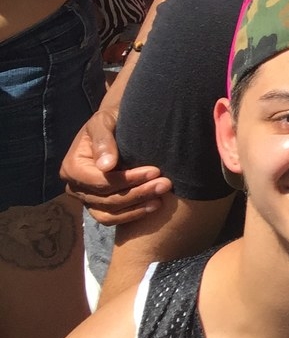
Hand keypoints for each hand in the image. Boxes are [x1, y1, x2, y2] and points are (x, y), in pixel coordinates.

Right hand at [59, 107, 171, 224]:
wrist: (117, 125)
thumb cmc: (111, 120)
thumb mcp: (104, 121)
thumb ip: (104, 140)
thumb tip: (106, 166)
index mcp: (72, 167)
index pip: (100, 181)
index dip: (127, 179)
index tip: (155, 171)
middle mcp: (75, 186)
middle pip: (106, 199)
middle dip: (138, 193)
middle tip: (166, 183)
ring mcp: (86, 198)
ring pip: (109, 213)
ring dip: (137, 207)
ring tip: (161, 197)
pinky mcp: (99, 205)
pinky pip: (112, 218)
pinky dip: (133, 214)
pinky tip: (154, 205)